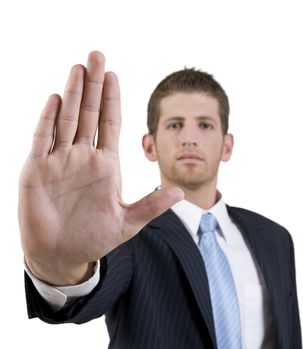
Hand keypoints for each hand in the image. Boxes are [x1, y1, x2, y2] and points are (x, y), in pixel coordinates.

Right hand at [19, 51, 183, 284]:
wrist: (62, 255)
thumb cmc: (93, 239)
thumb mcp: (127, 223)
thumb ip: (151, 206)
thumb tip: (180, 192)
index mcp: (106, 165)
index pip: (110, 124)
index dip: (112, 99)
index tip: (114, 75)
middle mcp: (84, 157)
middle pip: (89, 113)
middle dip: (93, 85)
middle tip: (97, 55)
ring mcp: (60, 161)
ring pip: (67, 119)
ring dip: (72, 93)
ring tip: (78, 68)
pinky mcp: (37, 169)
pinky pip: (43, 138)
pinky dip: (48, 119)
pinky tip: (56, 100)